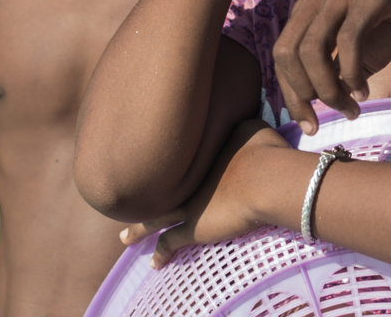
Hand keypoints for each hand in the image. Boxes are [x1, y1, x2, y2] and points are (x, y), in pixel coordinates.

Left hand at [119, 119, 287, 267]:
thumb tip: (240, 126)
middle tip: (124, 201)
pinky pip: (171, 242)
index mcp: (198, 155)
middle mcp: (186, 179)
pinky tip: (155, 264)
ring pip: (154, 219)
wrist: (265, 178)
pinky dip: (162, 254)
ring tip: (125, 239)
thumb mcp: (253, 129)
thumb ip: (242, 129)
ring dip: (139, 230)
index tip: (153, 164)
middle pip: (155, 189)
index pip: (175, 160)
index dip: (163, 164)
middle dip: (139, 197)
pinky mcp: (194, 227)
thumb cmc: (264, 152)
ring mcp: (187, 205)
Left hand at [272, 0, 390, 132]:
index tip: (308, 125)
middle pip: (288, 53)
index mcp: (308, 8)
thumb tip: (312, 106)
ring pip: (313, 49)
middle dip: (303, 95)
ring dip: (329, 89)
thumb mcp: (357, 51)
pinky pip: (349, 40)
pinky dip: (352, 73)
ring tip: (350, 108)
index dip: (290, 94)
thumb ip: (334, 71)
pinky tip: (364, 90)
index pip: (282, 55)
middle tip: (326, 118)